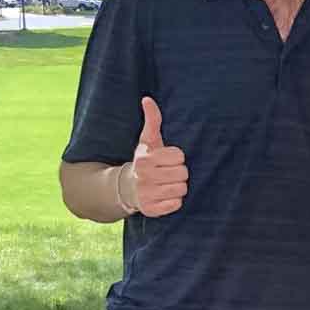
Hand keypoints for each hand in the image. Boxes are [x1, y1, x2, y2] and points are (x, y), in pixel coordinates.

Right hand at [127, 96, 188, 216]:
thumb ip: (152, 120)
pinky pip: (176, 204)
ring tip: (167, 184)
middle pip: (183, 173)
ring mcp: (146, 195)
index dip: (176, 158)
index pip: (179, 157)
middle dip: (178, 173)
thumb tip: (147, 99)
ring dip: (178, 187)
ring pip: (181, 189)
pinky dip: (174, 201)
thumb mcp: (147, 141)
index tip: (167, 160)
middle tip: (167, 173)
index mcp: (145, 159)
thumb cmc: (144, 161)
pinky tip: (165, 196)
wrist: (127, 188)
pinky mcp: (151, 210)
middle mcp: (144, 177)